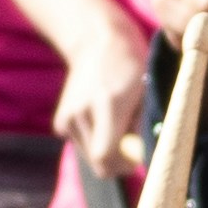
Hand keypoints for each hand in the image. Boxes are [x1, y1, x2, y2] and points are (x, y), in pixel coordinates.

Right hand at [54, 12, 157, 178]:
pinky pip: (83, 146)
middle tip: (133, 140)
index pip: (105, 157)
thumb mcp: (146, 92)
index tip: (138, 157)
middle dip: (119, 160)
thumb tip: (144, 158)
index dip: (125, 166)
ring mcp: (67, 118)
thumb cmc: (131, 65)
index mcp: (107, 105)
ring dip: (107, 149)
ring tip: (117, 121)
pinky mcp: (61, 122)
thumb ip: (144, 127)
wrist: (96, 42)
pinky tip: (101, 117)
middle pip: (99, 164)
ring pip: (91, 157)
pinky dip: (95, 140)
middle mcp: (81, 113)